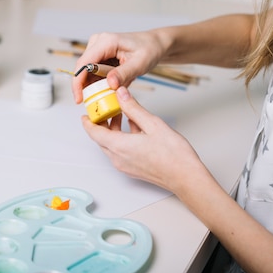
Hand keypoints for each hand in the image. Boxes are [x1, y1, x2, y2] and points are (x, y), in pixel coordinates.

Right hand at [71, 31, 168, 102]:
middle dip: (86, 86)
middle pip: (83, 69)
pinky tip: (110, 87)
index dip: (78, 82)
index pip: (84, 63)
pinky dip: (100, 83)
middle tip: (95, 102)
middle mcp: (98, 43)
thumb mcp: (139, 63)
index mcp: (106, 41)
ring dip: (94, 86)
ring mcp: (97, 48)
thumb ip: (124, 74)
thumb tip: (109, 84)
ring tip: (108, 94)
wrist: (154, 44)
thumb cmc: (149, 49)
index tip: (79, 99)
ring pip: (87, 72)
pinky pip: (94, 72)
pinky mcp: (99, 55)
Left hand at [81, 86, 205, 192]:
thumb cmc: (173, 155)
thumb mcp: (152, 124)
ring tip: (122, 113)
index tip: (86, 113)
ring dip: (113, 130)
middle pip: (101, 138)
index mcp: (119, 147)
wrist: (186, 177)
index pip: (94, 133)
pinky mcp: (133, 168)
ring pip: (111, 144)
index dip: (88, 122)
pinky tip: (134, 126)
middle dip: (102, 122)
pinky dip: (122, 138)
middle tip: (106, 108)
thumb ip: (133, 108)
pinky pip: (120, 151)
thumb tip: (121, 94)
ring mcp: (125, 165)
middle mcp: (118, 158)